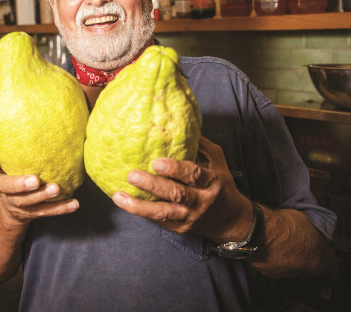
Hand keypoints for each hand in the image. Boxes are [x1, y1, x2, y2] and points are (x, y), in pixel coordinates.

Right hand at [0, 148, 79, 227]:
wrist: (11, 208)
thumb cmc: (13, 176)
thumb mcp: (8, 162)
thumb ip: (11, 147)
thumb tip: (28, 120)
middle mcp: (5, 190)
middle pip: (10, 189)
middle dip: (22, 185)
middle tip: (35, 180)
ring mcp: (18, 204)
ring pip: (30, 203)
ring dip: (43, 196)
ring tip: (56, 189)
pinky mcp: (32, 213)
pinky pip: (47, 211)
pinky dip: (61, 208)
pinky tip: (74, 204)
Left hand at [112, 137, 251, 242]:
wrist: (230, 221)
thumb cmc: (221, 185)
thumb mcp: (217, 161)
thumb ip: (200, 144)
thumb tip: (178, 123)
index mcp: (211, 182)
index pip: (194, 175)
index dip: (175, 169)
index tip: (157, 162)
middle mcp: (200, 201)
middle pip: (176, 194)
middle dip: (153, 185)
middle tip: (132, 175)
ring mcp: (189, 216)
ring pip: (163, 213)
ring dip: (139, 206)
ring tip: (119, 196)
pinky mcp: (179, 228)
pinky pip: (158, 220)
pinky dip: (140, 213)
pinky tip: (124, 204)